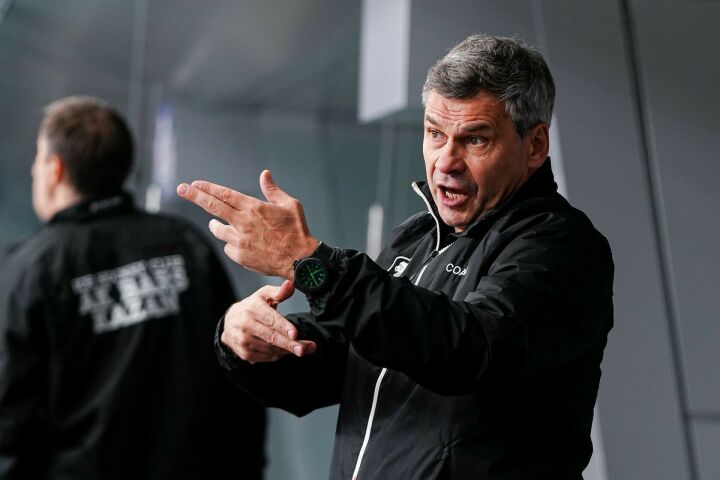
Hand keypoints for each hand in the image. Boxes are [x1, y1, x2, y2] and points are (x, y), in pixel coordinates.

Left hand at [176, 170, 318, 278]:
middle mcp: (242, 223)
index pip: (223, 194)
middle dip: (194, 196)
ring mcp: (240, 241)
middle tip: (181, 189)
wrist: (300, 260)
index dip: (207, 188)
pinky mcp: (240, 256)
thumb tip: (264, 174)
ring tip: (217, 224)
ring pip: (218, 230)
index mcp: (253, 208)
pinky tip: (242, 243)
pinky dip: (232, 243)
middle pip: (212, 207)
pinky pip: (228, 246)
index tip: (194, 184)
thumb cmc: (297, 231)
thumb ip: (273, 190)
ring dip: (216, 225)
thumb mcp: (289, 205)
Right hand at [221, 280, 316, 362]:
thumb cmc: (251, 307)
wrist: (229, 323)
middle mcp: (246, 325)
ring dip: (287, 351)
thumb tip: (290, 285)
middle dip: (289, 344)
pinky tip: (285, 351)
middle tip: (303, 349)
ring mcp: (244, 341)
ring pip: (270, 349)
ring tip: (301, 349)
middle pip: (271, 337)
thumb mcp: (263, 295)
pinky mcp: (244, 353)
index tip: (295, 334)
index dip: (284, 327)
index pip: (271, 319)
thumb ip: (279, 292)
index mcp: (253, 309)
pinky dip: (278, 355)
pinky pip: (266, 357)